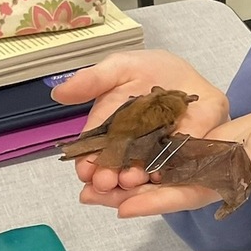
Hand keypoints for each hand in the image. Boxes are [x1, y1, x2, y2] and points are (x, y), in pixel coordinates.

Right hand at [51, 49, 228, 191]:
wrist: (191, 74)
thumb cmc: (153, 71)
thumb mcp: (120, 68)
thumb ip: (93, 80)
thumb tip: (59, 93)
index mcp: (111, 131)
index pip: (96, 150)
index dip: (88, 161)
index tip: (84, 170)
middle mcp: (132, 149)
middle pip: (118, 167)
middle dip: (109, 176)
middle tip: (104, 182)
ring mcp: (159, 153)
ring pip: (144, 172)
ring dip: (135, 181)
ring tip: (129, 181)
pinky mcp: (186, 153)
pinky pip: (176, 167)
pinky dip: (167, 173)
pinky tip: (160, 177)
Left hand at [77, 95, 250, 218]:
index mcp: (231, 177)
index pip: (190, 194)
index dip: (159, 201)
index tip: (125, 207)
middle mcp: (210, 175)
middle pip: (163, 190)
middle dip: (126, 195)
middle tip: (87, 194)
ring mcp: (201, 163)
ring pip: (157, 176)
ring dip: (122, 180)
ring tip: (85, 180)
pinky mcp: (196, 147)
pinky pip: (161, 156)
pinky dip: (135, 157)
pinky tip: (109, 154)